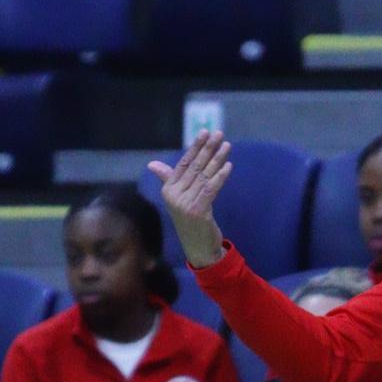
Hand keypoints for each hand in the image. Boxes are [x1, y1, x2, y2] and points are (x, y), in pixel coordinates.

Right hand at [147, 131, 231, 268]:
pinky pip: (210, 190)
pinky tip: (228, 166)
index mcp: (168, 190)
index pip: (183, 164)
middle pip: (195, 167)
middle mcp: (174, 196)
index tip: (205, 133)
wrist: (199, 248)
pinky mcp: (198, 212)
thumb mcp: (179, 200)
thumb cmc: (191, 221)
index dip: (195, 147)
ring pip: (204, 176)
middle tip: (219, 134)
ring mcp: (185, 205)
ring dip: (217, 159)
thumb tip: (152, 165)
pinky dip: (220, 177)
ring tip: (227, 146)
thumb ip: (168, 180)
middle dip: (208, 149)